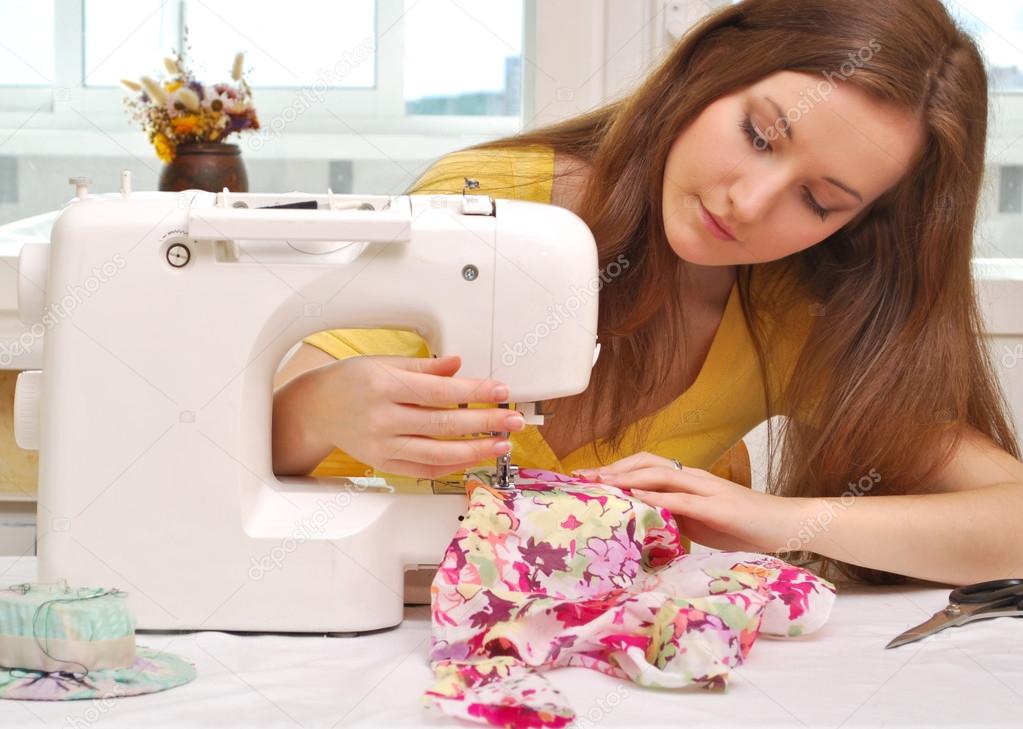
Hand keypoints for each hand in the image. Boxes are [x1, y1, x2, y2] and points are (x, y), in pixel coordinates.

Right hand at [305, 354, 524, 477]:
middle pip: (443, 424)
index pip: (439, 391)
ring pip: (437, 453)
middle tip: (512, 420)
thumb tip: (458, 365)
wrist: (316, 408)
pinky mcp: (383, 463)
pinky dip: (450, 466)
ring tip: (500, 445)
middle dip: (484, 423)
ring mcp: (382, 445)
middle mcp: (383, 419)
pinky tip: (471, 459)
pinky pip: (423, 469)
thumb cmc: (350, 381)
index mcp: (384, 386)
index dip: (474, 392)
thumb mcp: (384, 363)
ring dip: (474, 450)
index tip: (500, 391)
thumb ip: (424, 368)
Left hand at [573, 452, 802, 552]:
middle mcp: (695, 478)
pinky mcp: (719, 506)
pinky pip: (684, 498)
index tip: (588, 478)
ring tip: (602, 482)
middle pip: (647, 463)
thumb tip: (646, 520)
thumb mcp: (702, 522)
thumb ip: (676, 517)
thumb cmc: (745, 526)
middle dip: (613, 469)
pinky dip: (659, 496)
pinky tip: (638, 496)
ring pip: (661, 474)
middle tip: (582, 477)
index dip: (617, 468)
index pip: (647, 466)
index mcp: (689, 481)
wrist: (786, 524)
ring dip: (628, 476)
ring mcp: (707, 489)